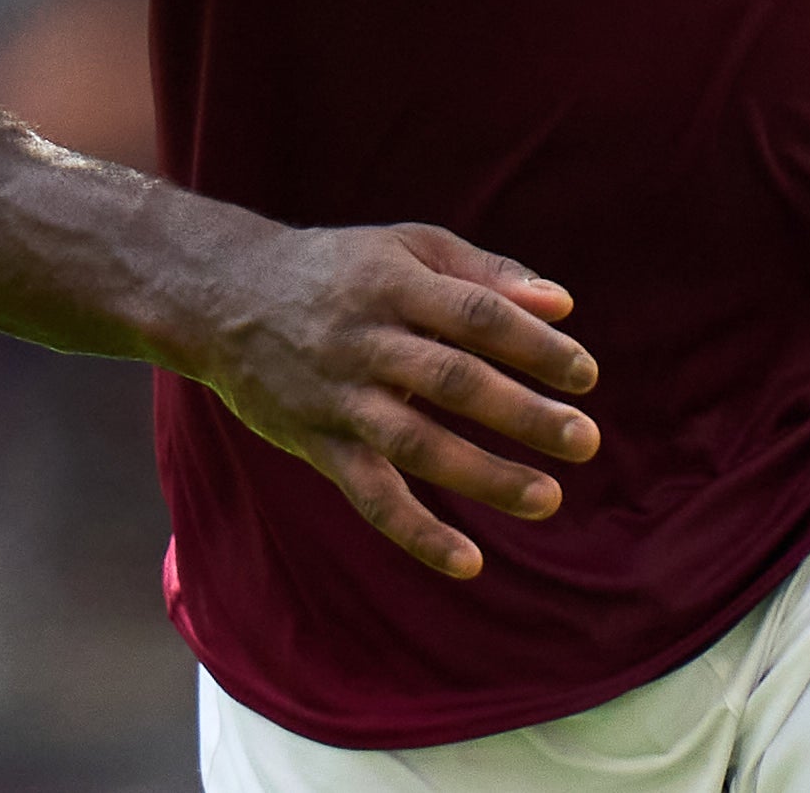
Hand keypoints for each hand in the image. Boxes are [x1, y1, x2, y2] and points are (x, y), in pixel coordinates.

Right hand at [185, 221, 600, 579]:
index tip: (586, 374)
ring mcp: (338, 397)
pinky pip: (369, 495)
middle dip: (523, 413)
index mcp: (394, 284)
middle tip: (585, 440)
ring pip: (415, 443)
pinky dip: (417, 532)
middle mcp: (365, 341)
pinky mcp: (317, 444)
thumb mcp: (407, 249)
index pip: (476, 316)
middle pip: (453, 381)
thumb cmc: (338, 270)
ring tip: (547, 497)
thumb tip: (564, 304)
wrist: (224, 297)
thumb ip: (485, 274)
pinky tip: (468, 561)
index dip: (534, 344)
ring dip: (483, 475)